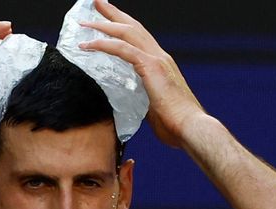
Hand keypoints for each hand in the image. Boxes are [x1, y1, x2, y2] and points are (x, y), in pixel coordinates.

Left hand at [78, 0, 204, 147]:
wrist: (191, 128)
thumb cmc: (175, 125)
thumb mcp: (153, 108)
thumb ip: (141, 99)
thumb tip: (127, 101)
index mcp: (161, 65)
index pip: (140, 38)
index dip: (123, 26)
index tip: (107, 19)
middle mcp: (161, 57)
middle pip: (133, 27)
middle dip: (113, 14)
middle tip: (96, 2)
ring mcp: (157, 60)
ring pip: (127, 33)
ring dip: (104, 25)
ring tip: (84, 22)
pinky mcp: (152, 68)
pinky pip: (124, 50)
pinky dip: (104, 44)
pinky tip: (89, 44)